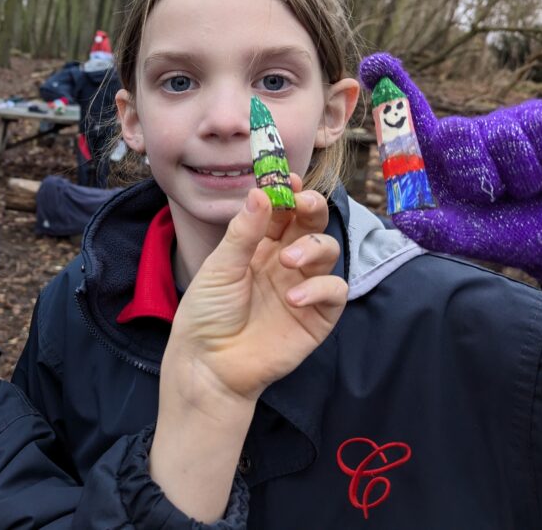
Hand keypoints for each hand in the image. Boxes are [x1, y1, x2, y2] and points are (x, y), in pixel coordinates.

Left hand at [165, 179, 347, 406]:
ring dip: (313, 247)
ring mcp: (303, 286)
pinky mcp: (318, 316)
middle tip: (302, 203)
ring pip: (327, 250)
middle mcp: (285, 261)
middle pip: (311, 223)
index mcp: (259, 245)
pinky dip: (319, 288)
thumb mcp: (220, 266)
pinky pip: (334, 291)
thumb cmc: (207, 313)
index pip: (282, 210)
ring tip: (287, 262)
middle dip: (311, 207)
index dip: (288, 192)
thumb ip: (243, 232)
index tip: (287, 178)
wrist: (209, 362)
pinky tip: (293, 298)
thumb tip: (260, 191)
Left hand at [359, 52, 541, 280]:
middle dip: (476, 173)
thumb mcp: (474, 238)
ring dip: (524, 178)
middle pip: (454, 132)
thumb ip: (437, 231)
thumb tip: (403, 216)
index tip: (376, 63)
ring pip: (505, 135)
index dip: (394, 87)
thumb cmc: (519, 232)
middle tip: (500, 196)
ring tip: (535, 189)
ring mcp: (516, 122)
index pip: (415, 119)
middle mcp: (477, 133)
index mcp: (448, 158)